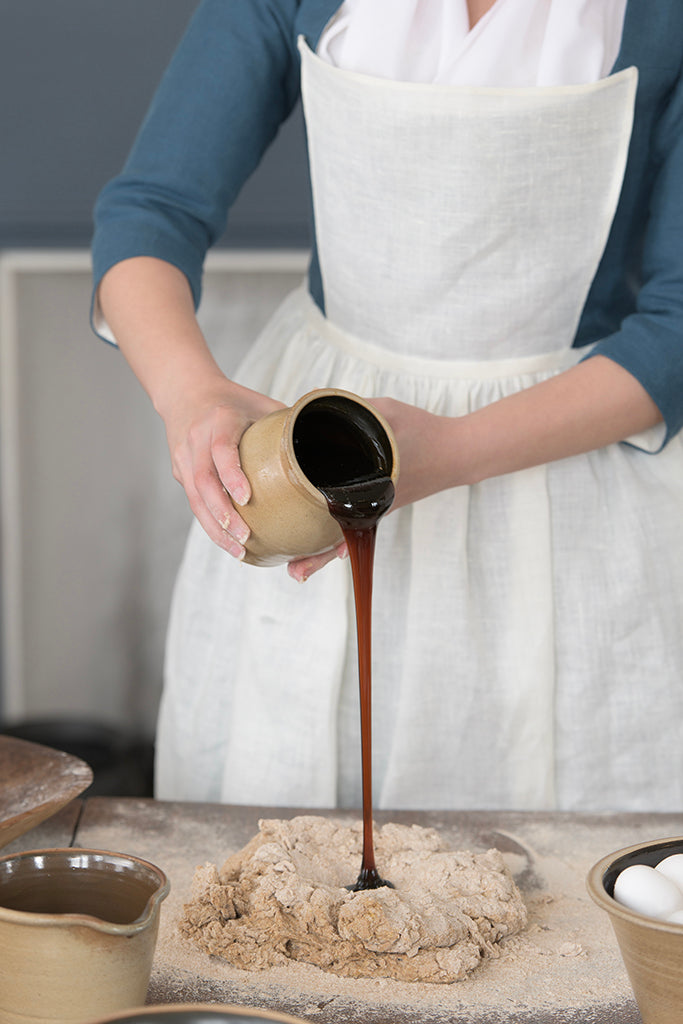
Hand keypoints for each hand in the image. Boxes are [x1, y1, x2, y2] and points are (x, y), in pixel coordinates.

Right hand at [162, 375, 282, 558]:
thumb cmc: (234, 401)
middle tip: (245, 538)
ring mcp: (184, 458)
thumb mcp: (261, 404)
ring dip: (216, 529)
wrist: (187, 392)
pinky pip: (195, 503)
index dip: (232, 475)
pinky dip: (211, 525)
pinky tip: (229, 542)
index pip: (221, 449)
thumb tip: (329, 445)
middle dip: (222, 514)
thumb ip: (288, 424)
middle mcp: (197, 439)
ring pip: (195, 500)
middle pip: (204, 482)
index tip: (246, 498)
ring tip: (239, 551)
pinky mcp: (180, 474)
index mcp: (220, 420)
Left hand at [287, 397, 451, 581]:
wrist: (458, 451)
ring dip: (323, 553)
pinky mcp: (381, 504)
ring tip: (296, 571)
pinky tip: (332, 551)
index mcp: (372, 487)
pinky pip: (357, 524)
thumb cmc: (423, 430)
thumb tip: (306, 408)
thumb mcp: (384, 412)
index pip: (339, 515)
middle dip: (315, 556)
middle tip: (292, 572)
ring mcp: (377, 507)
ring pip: (346, 536)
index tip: (298, 552)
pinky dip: (340, 539)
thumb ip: (348, 409)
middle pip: (338, 537)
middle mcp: (373, 504)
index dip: (321, 536)